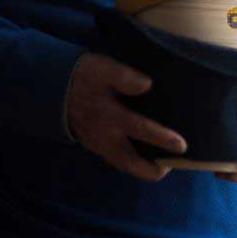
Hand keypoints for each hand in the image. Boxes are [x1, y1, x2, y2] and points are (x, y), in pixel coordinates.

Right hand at [66, 53, 187, 181]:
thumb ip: (124, 76)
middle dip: (156, 168)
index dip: (162, 138)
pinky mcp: (97, 147)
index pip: (139, 130)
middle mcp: (105, 136)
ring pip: (126, 166)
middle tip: (177, 163)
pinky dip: (136, 163)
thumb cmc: (85, 76)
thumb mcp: (102, 68)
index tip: (182, 145)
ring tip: (167, 164)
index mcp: (109, 116)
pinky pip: (119, 161)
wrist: (54, 88)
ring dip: (146, 169)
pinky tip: (151, 157)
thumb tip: (147, 84)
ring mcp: (100, 145)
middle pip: (132, 162)